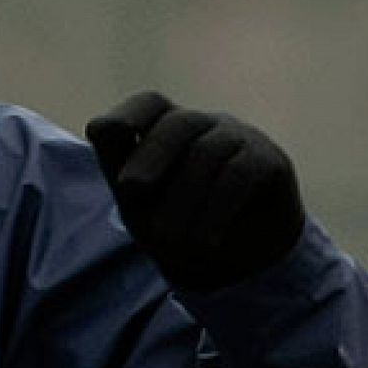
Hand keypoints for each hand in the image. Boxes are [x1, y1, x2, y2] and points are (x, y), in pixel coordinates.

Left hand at [85, 91, 305, 291]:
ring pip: (207, 153)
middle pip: (178, 124)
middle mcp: (205, 125)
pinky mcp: (270, 161)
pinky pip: (239, 174)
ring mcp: (240, 139)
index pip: (150, 104)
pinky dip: (216, 209)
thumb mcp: (139, 201)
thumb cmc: (178, 222)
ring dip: (183, 199)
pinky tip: (203, 240)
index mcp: (168, 128)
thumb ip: (120, 163)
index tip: (100, 132)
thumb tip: (97, 125)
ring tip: (168, 239)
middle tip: (130, 189)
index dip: (128, 113)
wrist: (235, 263)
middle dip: (150, 155)